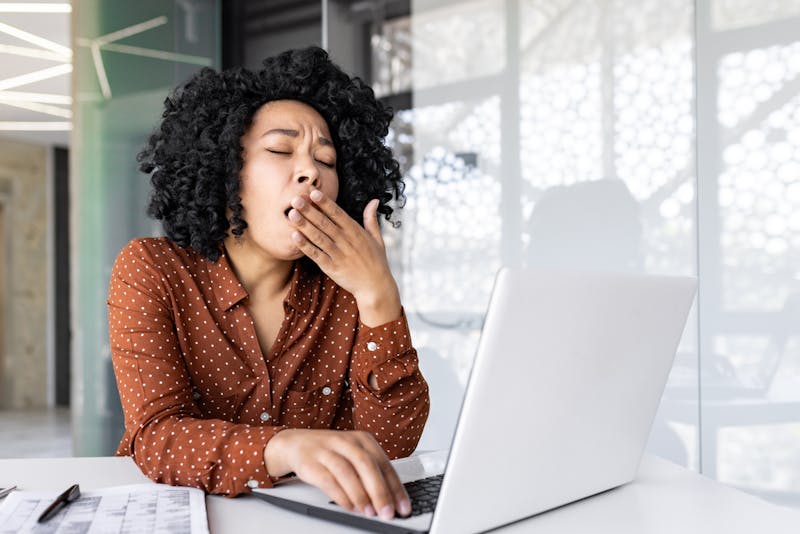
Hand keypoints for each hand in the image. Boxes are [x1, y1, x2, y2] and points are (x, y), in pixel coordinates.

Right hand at [264, 429, 411, 518]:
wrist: (296, 444)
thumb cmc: (331, 452)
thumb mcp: (354, 456)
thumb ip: (371, 474)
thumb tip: (390, 500)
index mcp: (363, 439)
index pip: (384, 464)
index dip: (396, 487)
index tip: (403, 506)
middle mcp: (347, 442)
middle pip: (367, 465)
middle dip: (380, 492)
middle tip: (388, 512)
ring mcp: (327, 450)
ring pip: (347, 472)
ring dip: (360, 495)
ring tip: (369, 513)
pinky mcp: (311, 462)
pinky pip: (327, 479)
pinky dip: (340, 496)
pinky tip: (349, 507)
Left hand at [287, 189, 400, 325]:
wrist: (375, 287)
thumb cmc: (376, 261)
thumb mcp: (377, 238)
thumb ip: (371, 219)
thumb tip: (374, 200)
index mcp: (356, 232)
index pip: (337, 213)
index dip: (325, 203)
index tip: (313, 192)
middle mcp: (346, 241)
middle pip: (324, 223)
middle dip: (309, 210)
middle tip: (295, 199)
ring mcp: (338, 254)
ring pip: (318, 237)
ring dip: (304, 225)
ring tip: (291, 214)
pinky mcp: (331, 267)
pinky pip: (316, 255)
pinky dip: (305, 246)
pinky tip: (295, 237)